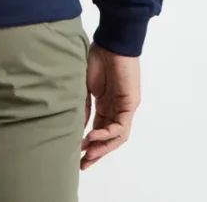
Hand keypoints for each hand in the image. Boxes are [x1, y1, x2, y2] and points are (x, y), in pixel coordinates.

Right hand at [81, 43, 140, 169]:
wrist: (111, 42)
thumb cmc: (97, 57)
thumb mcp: (85, 85)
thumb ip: (84, 105)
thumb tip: (80, 125)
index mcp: (104, 103)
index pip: (98, 129)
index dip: (89, 143)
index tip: (76, 154)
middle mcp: (115, 108)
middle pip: (109, 137)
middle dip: (96, 152)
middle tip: (83, 164)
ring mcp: (124, 107)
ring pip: (117, 136)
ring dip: (103, 147)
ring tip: (88, 154)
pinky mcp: (130, 104)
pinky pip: (120, 126)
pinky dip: (108, 133)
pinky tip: (94, 135)